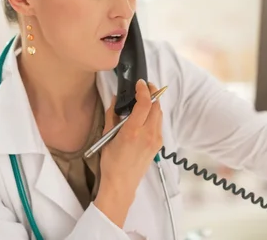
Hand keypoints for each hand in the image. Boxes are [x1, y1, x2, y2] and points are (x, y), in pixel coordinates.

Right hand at [94, 79, 162, 226]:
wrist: (121, 184)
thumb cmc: (111, 163)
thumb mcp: (107, 136)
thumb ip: (112, 115)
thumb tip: (115, 99)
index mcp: (133, 131)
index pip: (145, 103)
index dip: (144, 89)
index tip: (140, 83)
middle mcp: (148, 134)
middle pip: (157, 106)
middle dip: (152, 93)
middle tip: (144, 87)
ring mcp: (155, 140)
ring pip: (160, 114)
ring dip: (154, 104)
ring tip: (144, 100)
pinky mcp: (158, 145)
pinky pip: (159, 125)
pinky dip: (154, 116)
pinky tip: (145, 116)